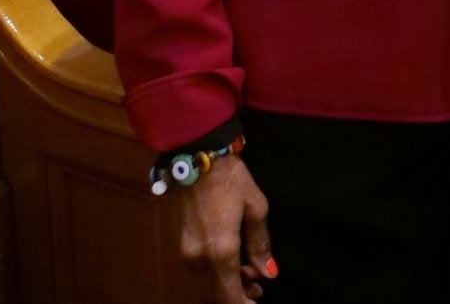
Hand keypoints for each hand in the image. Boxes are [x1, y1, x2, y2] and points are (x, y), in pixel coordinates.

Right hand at [171, 155, 274, 302]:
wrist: (196, 159)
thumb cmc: (230, 180)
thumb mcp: (256, 208)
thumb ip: (261, 244)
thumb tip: (269, 272)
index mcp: (220, 251)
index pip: (229, 296)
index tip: (257, 302)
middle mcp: (199, 258)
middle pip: (217, 293)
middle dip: (238, 294)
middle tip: (258, 286)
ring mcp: (187, 253)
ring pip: (208, 283)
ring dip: (227, 283)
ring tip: (249, 269)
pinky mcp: (181, 245)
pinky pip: (200, 270)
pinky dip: (216, 272)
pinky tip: (231, 259)